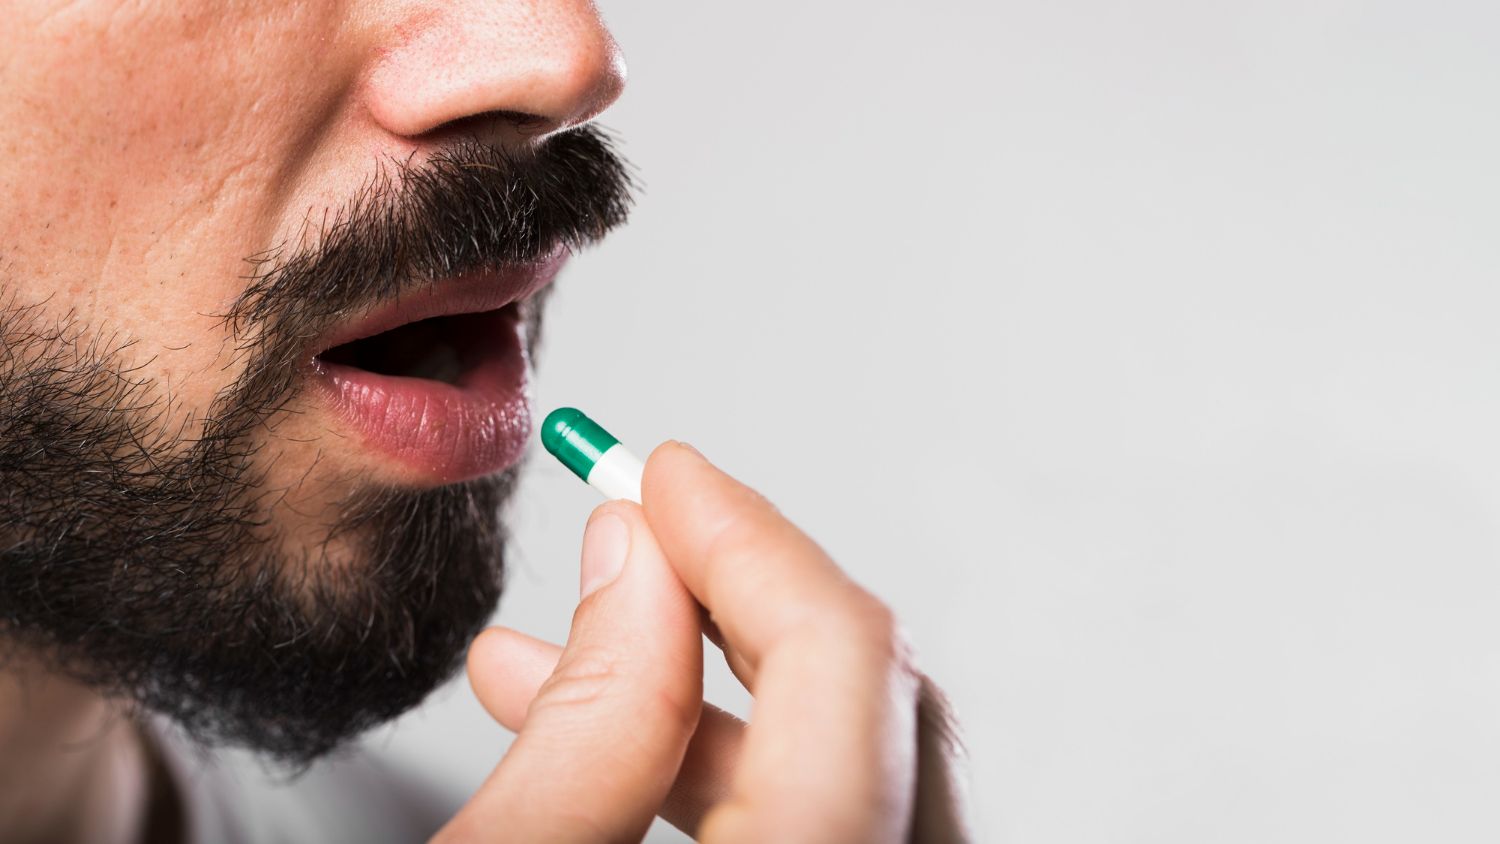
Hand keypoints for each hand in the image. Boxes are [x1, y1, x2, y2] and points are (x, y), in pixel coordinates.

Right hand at [433, 442, 969, 842]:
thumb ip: (588, 718)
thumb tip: (635, 559)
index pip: (846, 663)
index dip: (751, 544)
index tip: (668, 479)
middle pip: (871, 699)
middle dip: (738, 598)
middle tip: (641, 536)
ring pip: (852, 760)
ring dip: (711, 688)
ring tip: (573, 647)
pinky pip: (828, 818)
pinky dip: (731, 768)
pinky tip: (614, 744)